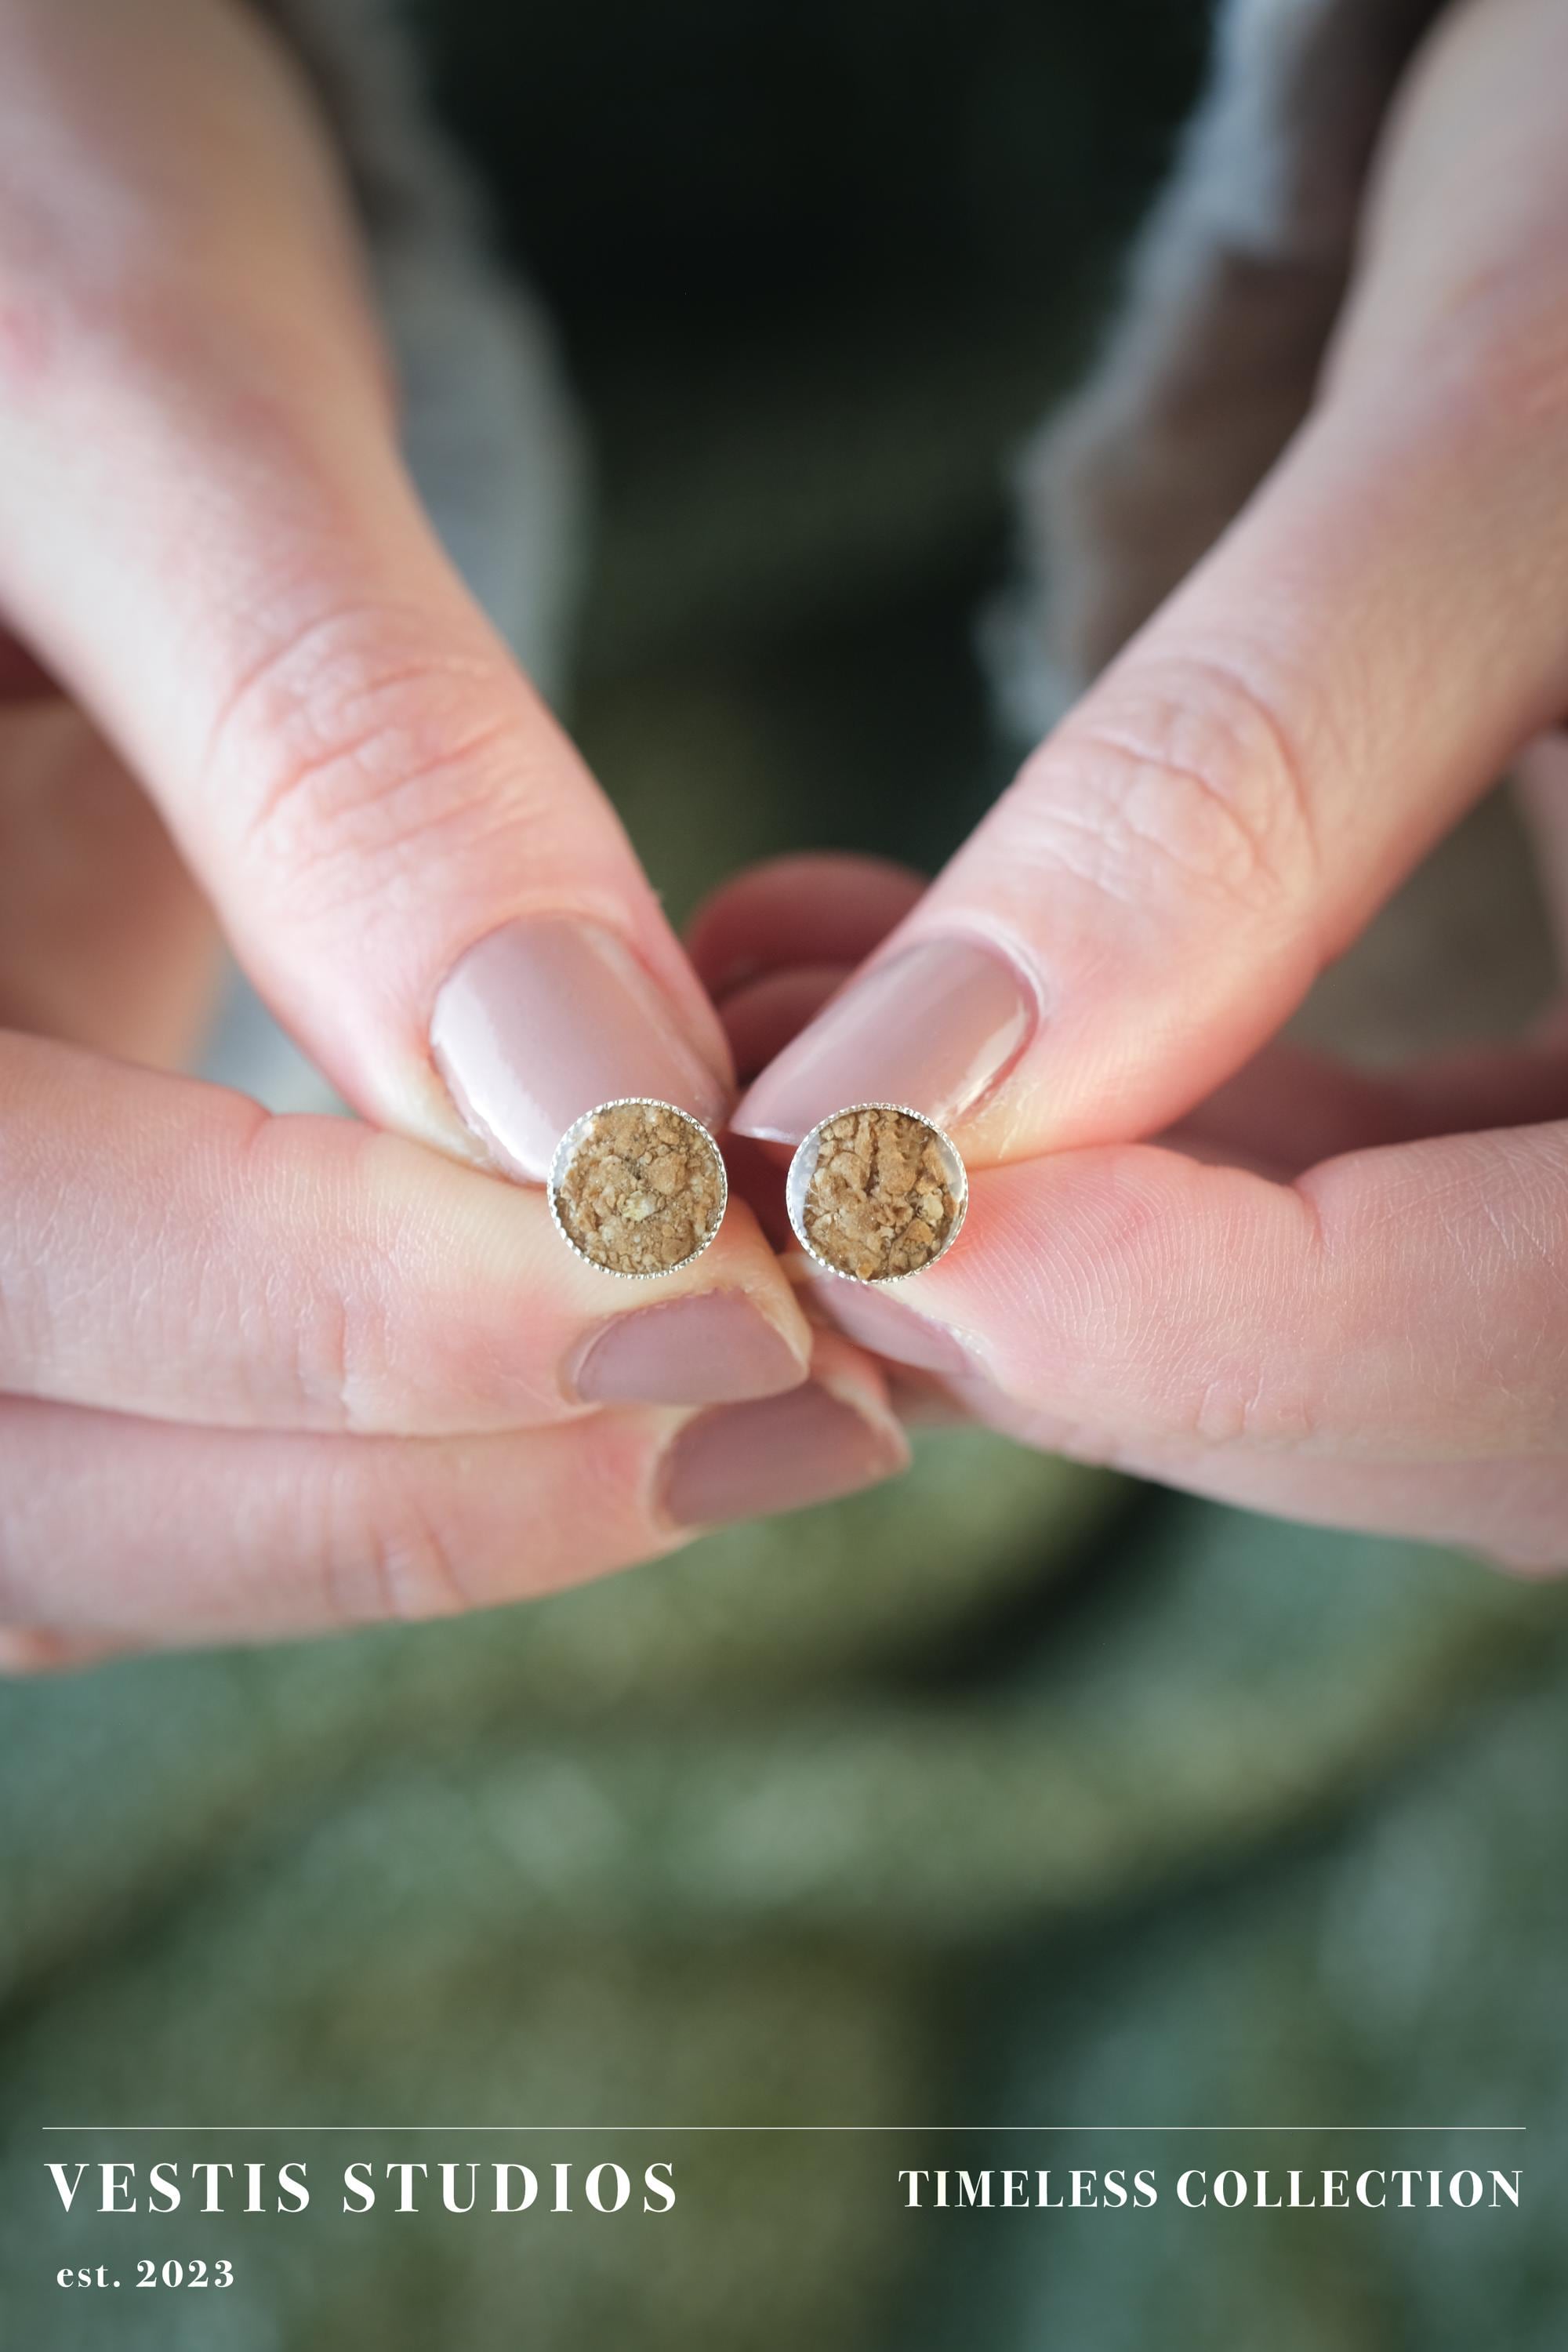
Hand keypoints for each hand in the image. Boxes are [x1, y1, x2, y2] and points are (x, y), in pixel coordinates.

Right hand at [0, 0, 904, 1665]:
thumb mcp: (138, 407)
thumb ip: (346, 760)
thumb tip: (604, 1133)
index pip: (10, 1242)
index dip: (374, 1313)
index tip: (730, 1284)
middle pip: (40, 1473)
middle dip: (446, 1471)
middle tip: (807, 1402)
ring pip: (90, 1516)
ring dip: (439, 1513)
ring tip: (770, 1427)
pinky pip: (138, 1443)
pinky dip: (382, 1455)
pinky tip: (617, 1382)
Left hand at [723, 0, 1567, 1571]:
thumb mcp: (1504, 442)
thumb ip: (1229, 790)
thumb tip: (892, 1110)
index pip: (1536, 1334)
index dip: (1195, 1330)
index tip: (853, 1214)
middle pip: (1441, 1390)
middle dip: (1071, 1304)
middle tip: (770, 1147)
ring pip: (1373, 1325)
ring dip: (1050, 1217)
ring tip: (793, 1045)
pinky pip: (1370, 1200)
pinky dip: (1128, 1132)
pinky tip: (904, 1018)